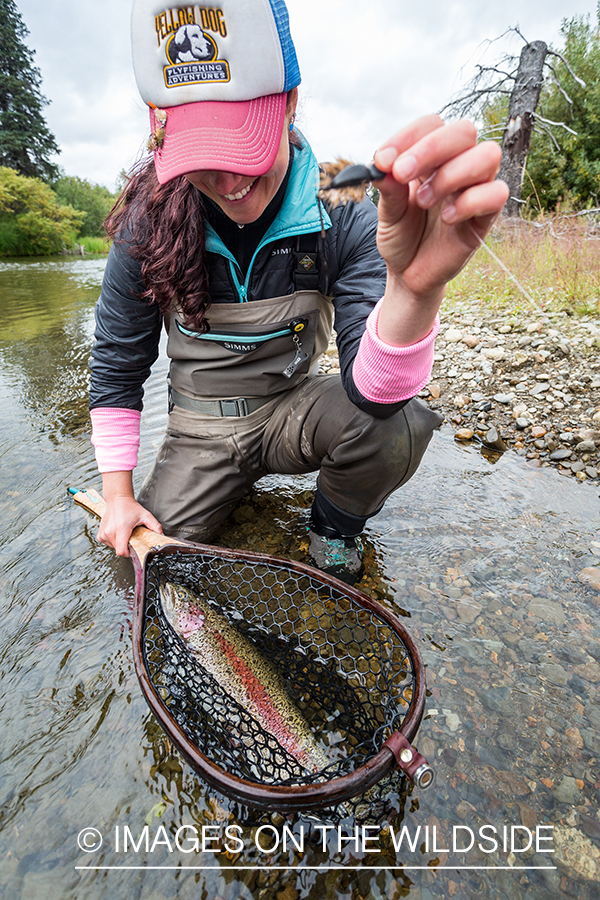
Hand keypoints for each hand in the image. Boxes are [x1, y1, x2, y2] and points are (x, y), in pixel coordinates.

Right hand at [98, 472, 162, 556]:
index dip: (129, 553)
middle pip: (119, 549)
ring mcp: (103, 534)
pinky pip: (108, 544)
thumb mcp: (146, 515)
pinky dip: (114, 541)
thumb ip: (156, 526)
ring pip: (114, 547)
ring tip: (125, 532)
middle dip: (127, 547)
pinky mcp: (100, 535)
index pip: (121, 551)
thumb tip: (162, 537)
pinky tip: (118, 532)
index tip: (134, 548)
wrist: (117, 499)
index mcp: (121, 529)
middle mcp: (110, 532)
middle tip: (132, 537)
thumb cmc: (130, 507)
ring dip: (120, 543)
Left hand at [373, 115, 508, 344]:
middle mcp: (457, 165)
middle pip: (464, 131)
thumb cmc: (401, 237)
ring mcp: (475, 188)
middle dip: (430, 148)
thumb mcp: (387, 213)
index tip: (383, 161)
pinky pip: (496, 193)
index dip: (409, 136)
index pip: (431, 125)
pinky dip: (470, 201)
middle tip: (402, 173)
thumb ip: (389, 189)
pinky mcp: (486, 215)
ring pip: (487, 155)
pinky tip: (447, 218)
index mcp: (430, 158)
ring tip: (424, 201)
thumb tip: (382, 164)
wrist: (409, 275)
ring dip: (451, 174)